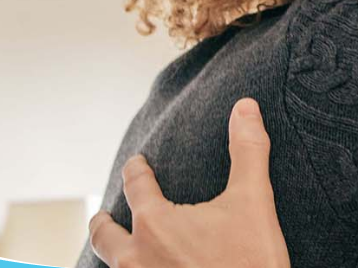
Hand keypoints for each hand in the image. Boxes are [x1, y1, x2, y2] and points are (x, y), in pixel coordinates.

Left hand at [88, 98, 290, 267]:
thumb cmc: (250, 263)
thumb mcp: (254, 202)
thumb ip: (248, 151)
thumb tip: (246, 107)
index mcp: (155, 224)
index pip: (136, 186)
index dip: (137, 171)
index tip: (138, 164)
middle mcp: (137, 259)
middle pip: (105, 236)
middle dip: (104, 222)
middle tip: (103, 215)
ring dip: (113, 255)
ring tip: (117, 250)